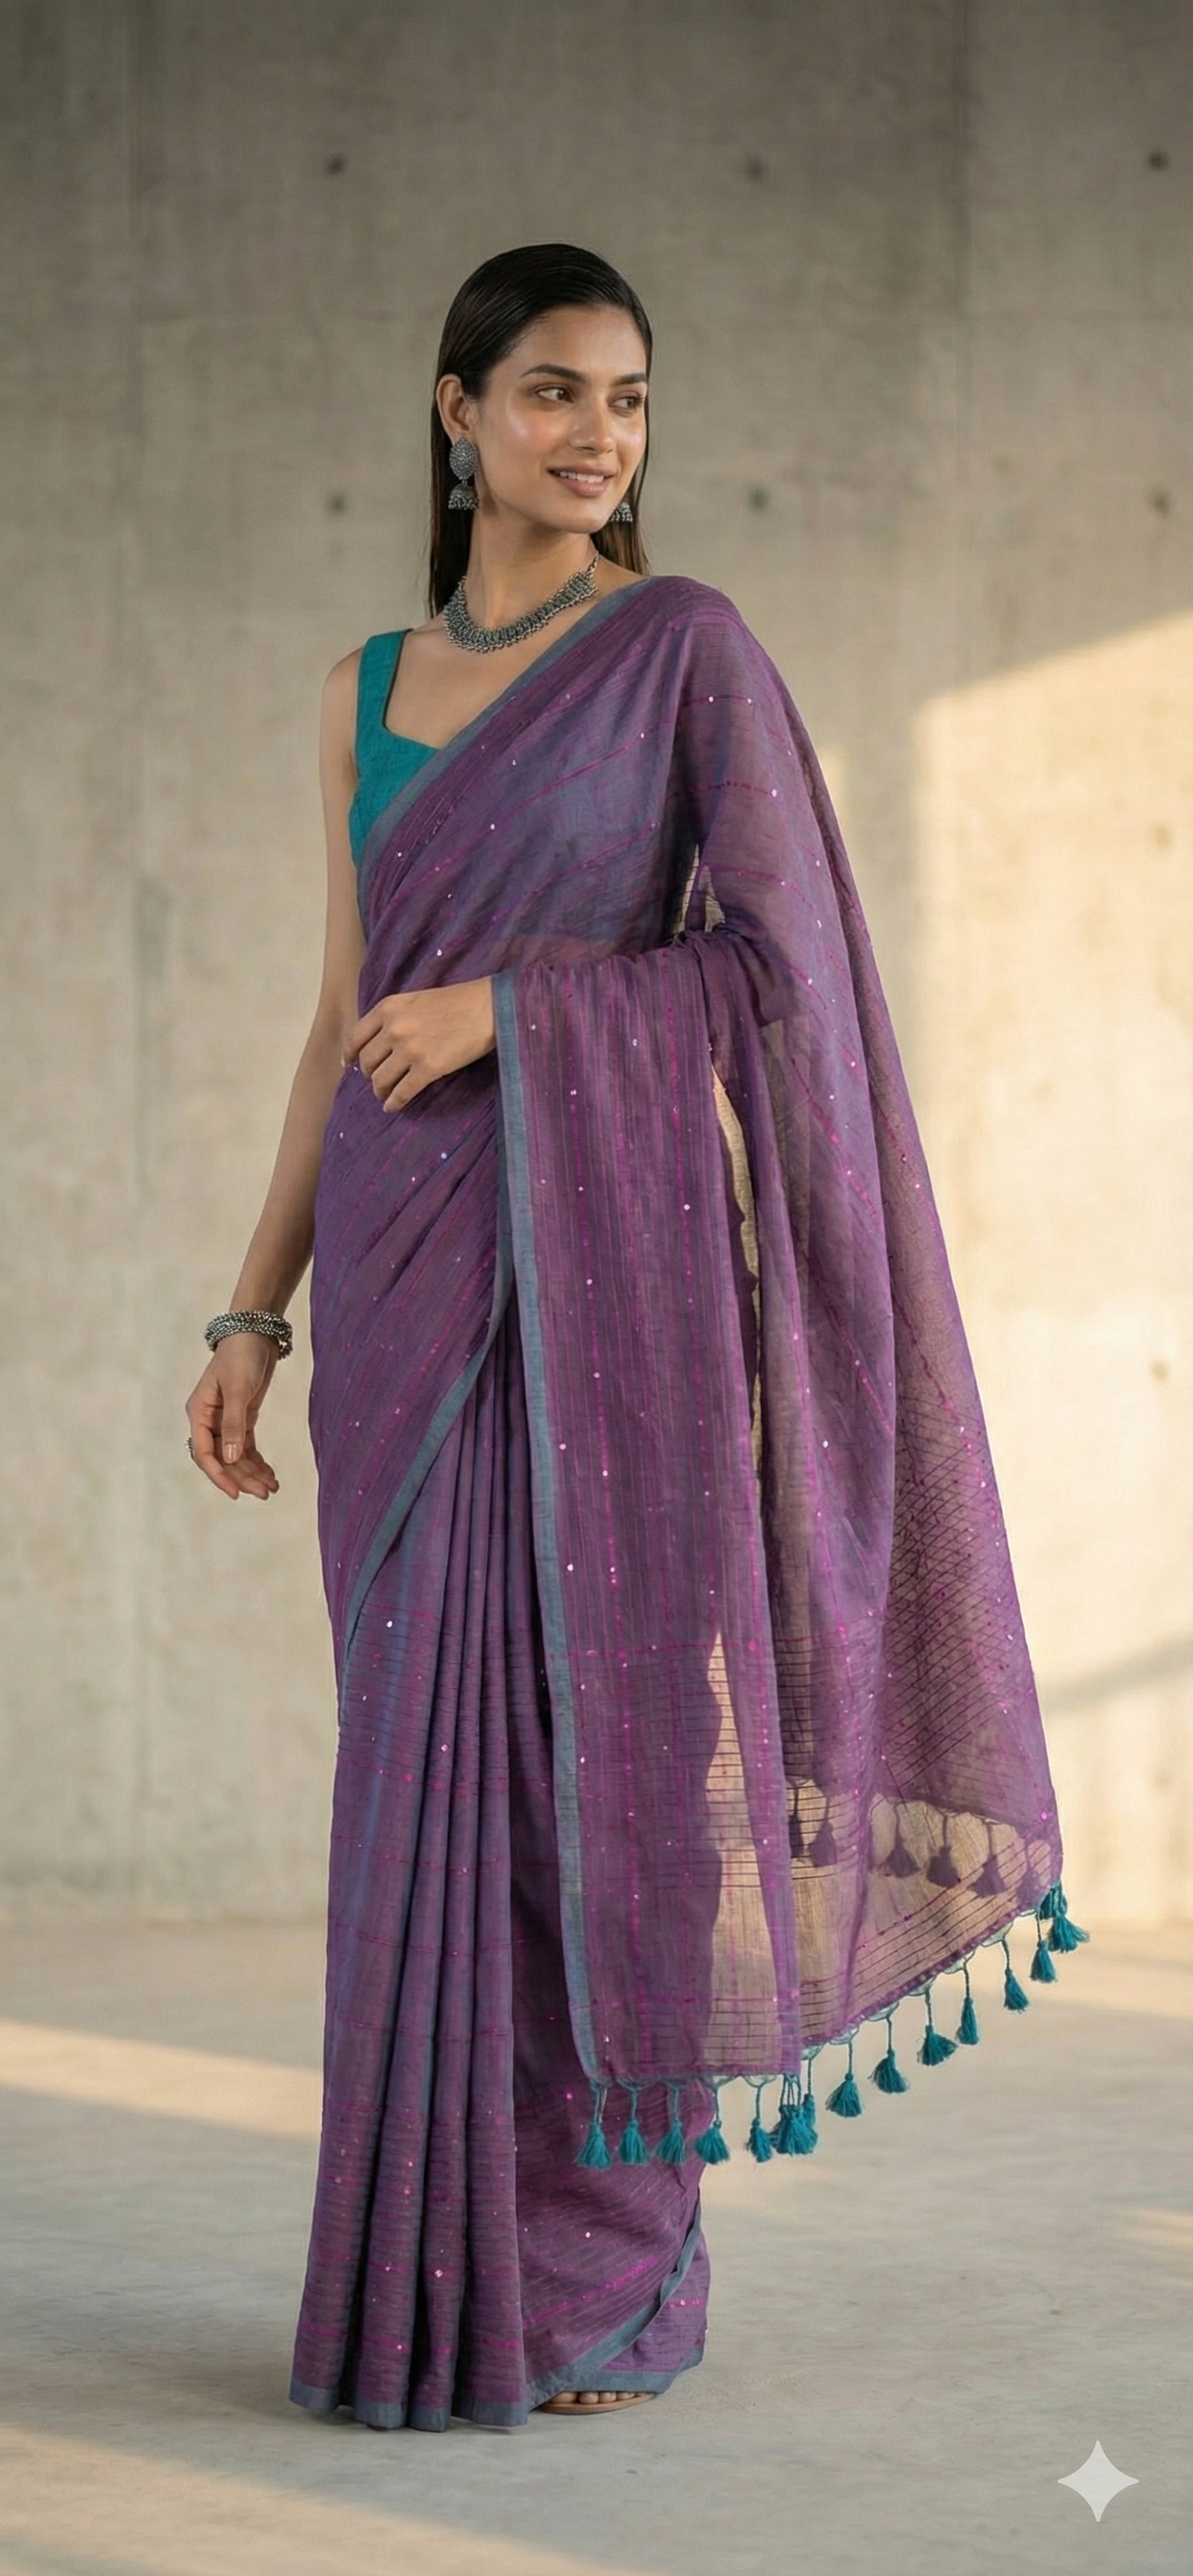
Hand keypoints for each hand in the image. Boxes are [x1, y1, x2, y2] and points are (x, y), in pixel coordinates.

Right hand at [185, 1336, 279, 1499]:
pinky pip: (245, 1446)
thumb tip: (229, 1458)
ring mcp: (225, 1420)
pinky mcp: (241, 1418)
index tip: (236, 1493)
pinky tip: (270, 1473)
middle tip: (266, 1493)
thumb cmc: (242, 1356)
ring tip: (272, 1487)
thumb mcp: (238, 1389)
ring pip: (235, 1455)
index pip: (204, 1452)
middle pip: (222, 1458)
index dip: (219, 1475)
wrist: (256, 1333)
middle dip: (242, 1477)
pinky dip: (257, 1460)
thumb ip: (234, 1424)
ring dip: (251, 1472)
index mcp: (199, 1412)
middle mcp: (208, 1420)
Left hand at [344, 978, 494, 1112]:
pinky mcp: (427, 1069)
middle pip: (366, 1062)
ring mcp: (409, 1050)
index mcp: (388, 1008)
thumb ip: (394, 1017)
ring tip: (385, 1095)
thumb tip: (380, 1042)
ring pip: (380, 1080)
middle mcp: (393, 1029)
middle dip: (369, 1075)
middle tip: (377, 1080)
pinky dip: (394, 1103)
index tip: (348, 1065)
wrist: (488, 1008)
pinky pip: (402, 1093)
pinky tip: (393, 1107)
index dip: (349, 1054)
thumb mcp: (416, 1000)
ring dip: (380, 1091)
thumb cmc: (457, 1002)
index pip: (355, 1036)